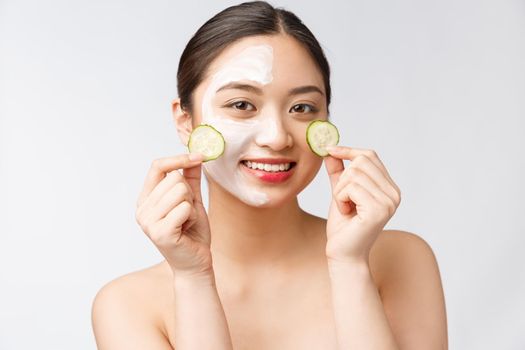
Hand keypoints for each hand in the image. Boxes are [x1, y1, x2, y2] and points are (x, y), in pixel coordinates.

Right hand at [135, 153, 212, 276]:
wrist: (195, 263)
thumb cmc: (192, 232)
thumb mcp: (192, 200)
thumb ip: (191, 178)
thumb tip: (196, 155)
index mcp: (145, 199)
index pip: (157, 166)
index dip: (178, 158)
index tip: (199, 156)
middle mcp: (142, 210)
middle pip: (174, 178)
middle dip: (189, 193)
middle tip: (188, 212)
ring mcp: (148, 222)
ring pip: (180, 191)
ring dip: (192, 206)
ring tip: (187, 221)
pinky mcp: (160, 232)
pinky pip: (185, 207)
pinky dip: (193, 216)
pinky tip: (188, 229)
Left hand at [323, 146, 400, 263]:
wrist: (344, 254)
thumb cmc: (343, 226)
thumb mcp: (340, 193)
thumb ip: (338, 173)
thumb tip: (331, 151)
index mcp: (389, 188)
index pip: (370, 155)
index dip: (349, 150)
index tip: (329, 150)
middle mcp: (394, 193)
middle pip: (361, 161)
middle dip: (342, 178)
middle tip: (342, 199)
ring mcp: (389, 202)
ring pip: (353, 175)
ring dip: (340, 191)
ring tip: (345, 208)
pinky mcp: (378, 210)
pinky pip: (351, 188)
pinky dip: (340, 199)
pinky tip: (346, 213)